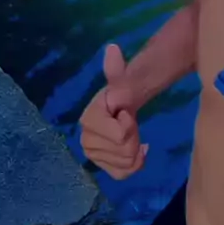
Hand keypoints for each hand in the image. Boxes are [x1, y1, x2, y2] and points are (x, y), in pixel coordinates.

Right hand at [80, 44, 148, 179]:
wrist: (124, 104)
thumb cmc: (123, 91)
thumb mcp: (123, 80)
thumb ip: (117, 71)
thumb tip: (112, 49)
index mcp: (88, 120)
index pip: (120, 135)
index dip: (129, 124)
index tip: (126, 112)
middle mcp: (85, 140)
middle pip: (124, 151)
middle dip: (134, 137)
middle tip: (130, 123)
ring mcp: (93, 155)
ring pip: (125, 164)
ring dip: (136, 149)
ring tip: (133, 133)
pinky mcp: (102, 165)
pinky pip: (123, 174)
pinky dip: (136, 164)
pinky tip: (138, 150)